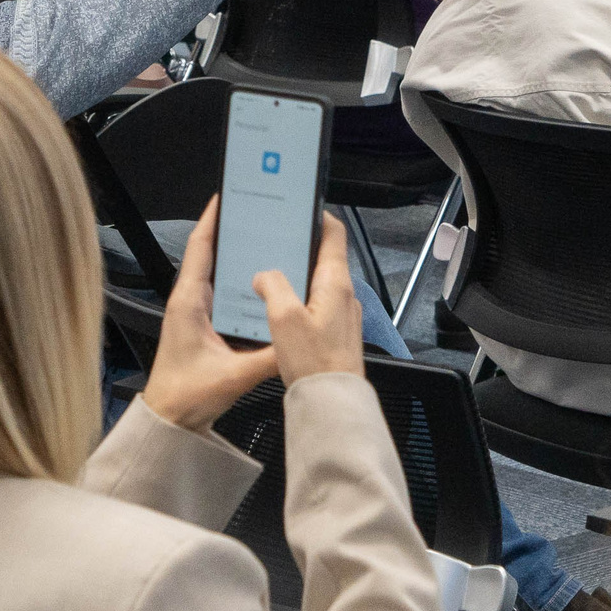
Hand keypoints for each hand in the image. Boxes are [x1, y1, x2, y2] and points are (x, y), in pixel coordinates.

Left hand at [139, 198, 276, 432]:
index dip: (214, 217)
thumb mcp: (234, 374)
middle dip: (233, 231)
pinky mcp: (204, 326)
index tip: (228, 194)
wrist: (169, 423)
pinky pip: (223, 295)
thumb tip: (298, 338)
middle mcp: (190, 301)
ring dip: (238, 257)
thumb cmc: (185, 397)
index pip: (201, 246)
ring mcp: (196, 313)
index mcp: (189, 301)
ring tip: (264, 242)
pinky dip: (240, 284)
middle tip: (259, 214)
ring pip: (219, 274)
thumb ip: (269, 356)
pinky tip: (261, 285)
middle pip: (211, 253)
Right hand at [254, 212, 361, 385]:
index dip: (317, 217)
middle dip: (300, 248)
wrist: (331, 401)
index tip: (300, 209)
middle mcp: (344, 295)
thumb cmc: (315, 362)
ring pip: (319, 284)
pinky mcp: (335, 333)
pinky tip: (279, 312)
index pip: (334, 233)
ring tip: (271, 276)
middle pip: (325, 258)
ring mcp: (342, 315)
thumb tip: (265, 276)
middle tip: (275, 243)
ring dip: (297, 277)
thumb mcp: (284, 318)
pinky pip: (317, 306)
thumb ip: (273, 286)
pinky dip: (299, 301)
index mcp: (336, 283)